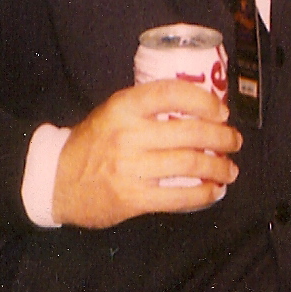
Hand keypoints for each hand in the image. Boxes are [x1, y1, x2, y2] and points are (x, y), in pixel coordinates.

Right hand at [52, 80, 240, 227]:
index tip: (221, 111)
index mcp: (124, 107)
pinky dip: (204, 194)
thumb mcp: (113, 112)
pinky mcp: (132, 198)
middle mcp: (128, 135)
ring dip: (219, 168)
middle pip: (190, 133)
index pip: (172, 93)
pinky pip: (179, 197)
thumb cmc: (93, 144)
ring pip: (190, 165)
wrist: (56, 180)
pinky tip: (214, 191)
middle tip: (234, 141)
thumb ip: (148, 108)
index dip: (204, 101)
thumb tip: (200, 108)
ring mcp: (130, 168)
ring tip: (229, 170)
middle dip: (222, 138)